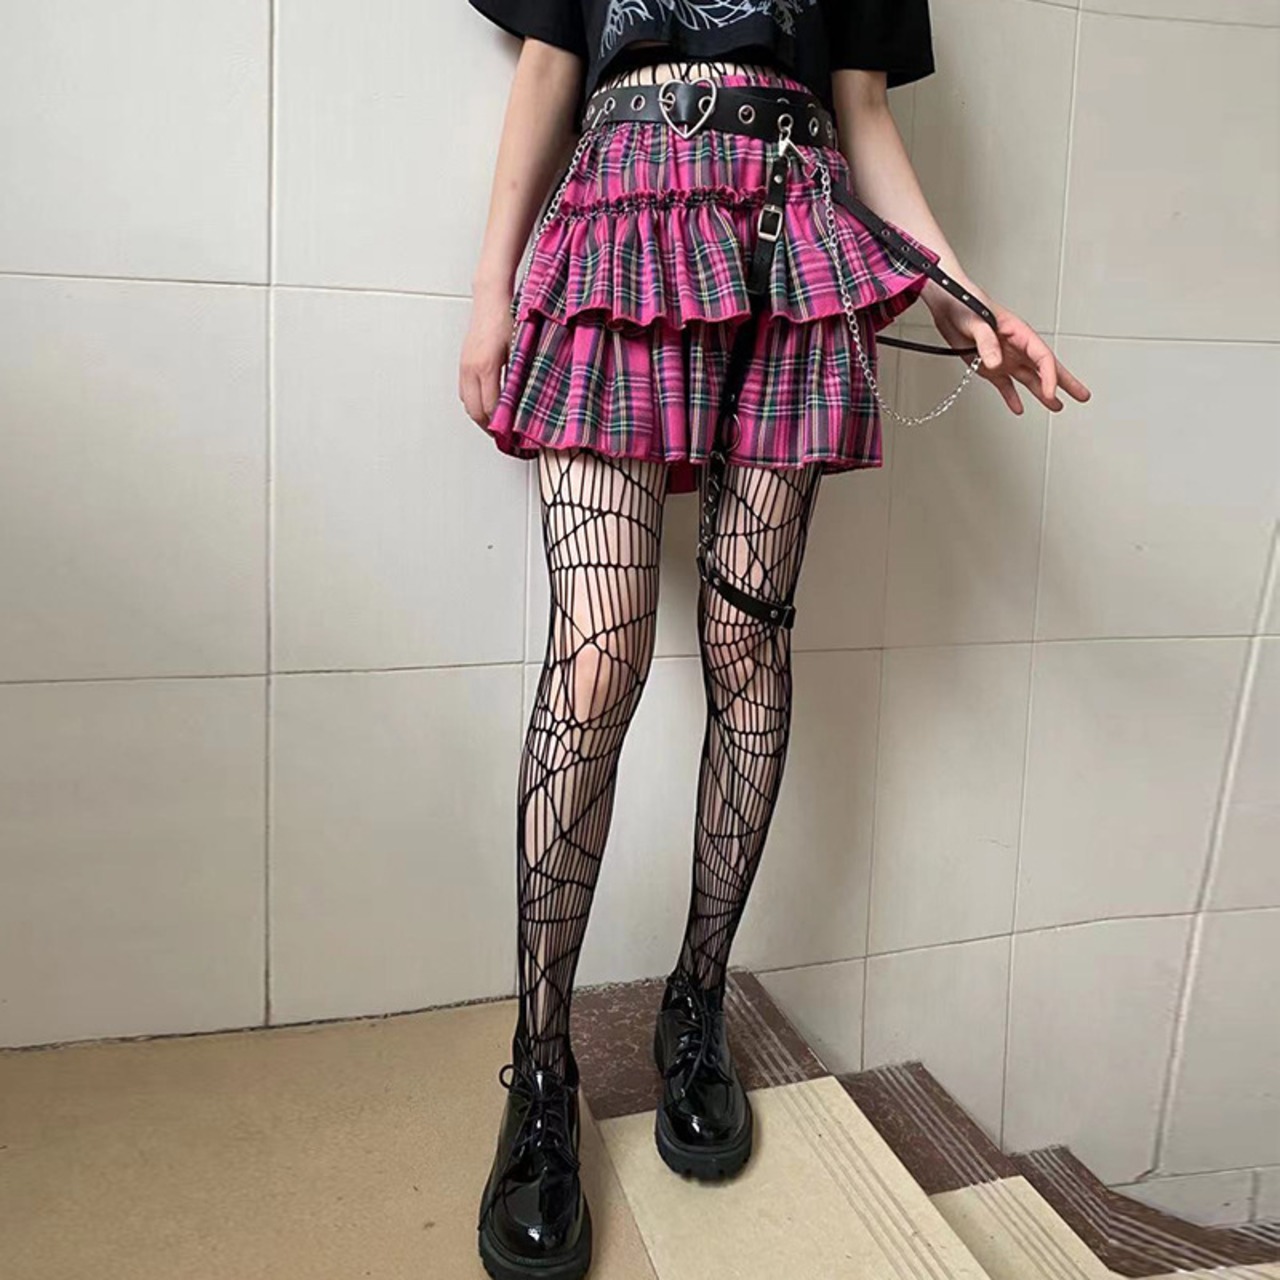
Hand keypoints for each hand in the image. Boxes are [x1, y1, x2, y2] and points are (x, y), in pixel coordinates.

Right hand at [459, 284, 514, 426]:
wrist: (490, 298)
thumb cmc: (507, 318)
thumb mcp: (520, 350)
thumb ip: (519, 377)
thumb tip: (525, 401)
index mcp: (486, 367)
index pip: (490, 408)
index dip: (501, 424)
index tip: (512, 434)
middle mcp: (470, 368)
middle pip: (475, 410)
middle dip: (488, 426)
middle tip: (504, 436)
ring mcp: (464, 365)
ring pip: (467, 402)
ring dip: (480, 415)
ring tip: (496, 424)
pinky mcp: (463, 362)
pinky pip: (465, 390)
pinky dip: (474, 402)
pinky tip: (487, 404)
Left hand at [922, 277, 1091, 415]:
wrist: (946, 303)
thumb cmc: (964, 303)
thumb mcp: (976, 321)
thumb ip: (987, 342)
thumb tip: (997, 364)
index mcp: (1019, 332)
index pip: (1042, 358)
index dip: (1050, 376)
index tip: (1052, 393)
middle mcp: (1015, 346)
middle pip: (1045, 367)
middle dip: (1065, 382)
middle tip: (1083, 395)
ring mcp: (1004, 357)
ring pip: (1029, 378)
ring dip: (1042, 392)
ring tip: (1057, 406)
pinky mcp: (988, 366)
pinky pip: (1005, 384)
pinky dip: (1011, 397)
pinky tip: (1019, 408)